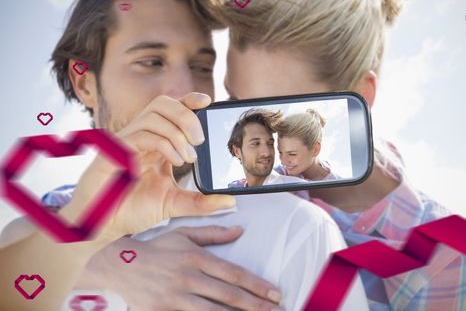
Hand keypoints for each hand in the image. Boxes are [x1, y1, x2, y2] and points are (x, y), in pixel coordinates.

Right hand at [64, 93, 234, 240]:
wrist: (102, 226)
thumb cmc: (132, 210)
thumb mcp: (174, 204)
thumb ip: (201, 201)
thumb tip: (230, 200)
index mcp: (155, 143)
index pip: (172, 110)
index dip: (189, 100)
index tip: (208, 101)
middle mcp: (141, 137)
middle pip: (163, 104)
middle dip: (187, 115)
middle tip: (200, 139)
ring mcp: (126, 142)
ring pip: (153, 115)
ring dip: (177, 133)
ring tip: (188, 157)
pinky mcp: (113, 152)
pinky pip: (141, 135)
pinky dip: (164, 144)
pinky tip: (176, 161)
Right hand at [103, 226, 283, 310]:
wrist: (120, 265)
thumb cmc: (156, 249)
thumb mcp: (184, 235)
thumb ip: (213, 234)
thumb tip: (239, 230)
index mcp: (196, 257)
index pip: (234, 273)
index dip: (257, 285)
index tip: (275, 293)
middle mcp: (189, 277)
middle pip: (229, 295)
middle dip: (257, 305)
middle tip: (277, 310)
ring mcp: (175, 297)